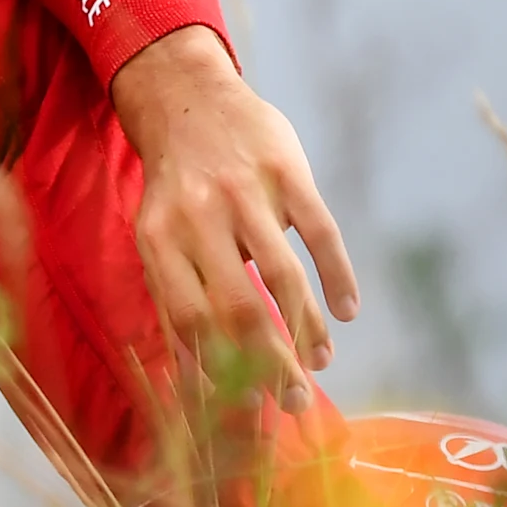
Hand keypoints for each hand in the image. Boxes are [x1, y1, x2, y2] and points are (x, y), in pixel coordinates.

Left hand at [110, 25, 358, 410]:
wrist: (188, 97)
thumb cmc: (176, 188)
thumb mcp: (159, 235)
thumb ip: (177, 295)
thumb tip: (195, 379)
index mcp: (159, 239)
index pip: (188, 320)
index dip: (218, 370)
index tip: (244, 409)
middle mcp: (198, 217)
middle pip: (239, 308)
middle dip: (271, 364)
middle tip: (295, 402)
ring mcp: (246, 191)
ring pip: (284, 276)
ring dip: (308, 329)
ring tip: (321, 363)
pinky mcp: (287, 170)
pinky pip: (320, 232)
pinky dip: (338, 276)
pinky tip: (347, 311)